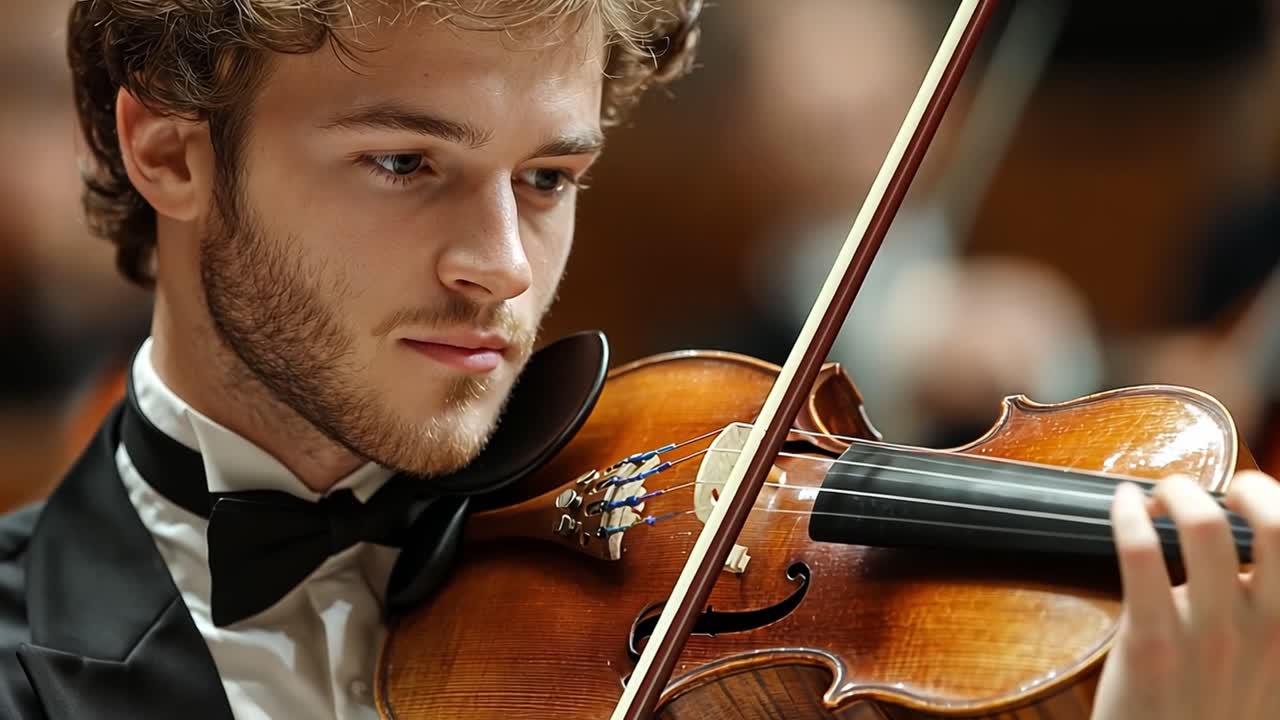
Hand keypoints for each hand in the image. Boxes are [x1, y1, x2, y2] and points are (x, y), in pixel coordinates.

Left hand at [1092, 471, 1279, 718]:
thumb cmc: (1214, 717)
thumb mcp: (1266, 671)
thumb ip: (1268, 621)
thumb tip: (1255, 567)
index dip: (1278, 503)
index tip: (1252, 495)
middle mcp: (1270, 631)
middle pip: (1275, 521)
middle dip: (1243, 486)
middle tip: (1210, 488)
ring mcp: (1211, 636)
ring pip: (1205, 527)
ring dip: (1179, 492)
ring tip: (1161, 494)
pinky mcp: (1151, 642)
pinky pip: (1141, 553)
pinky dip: (1129, 513)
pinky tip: (1123, 504)